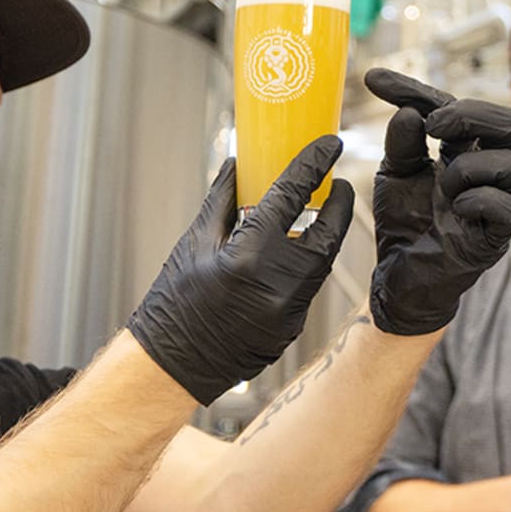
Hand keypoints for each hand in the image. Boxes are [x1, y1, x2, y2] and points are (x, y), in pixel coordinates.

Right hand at [127, 138, 353, 403]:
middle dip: (338, 205)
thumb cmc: (174, 303)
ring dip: (323, 235)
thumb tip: (239, 161)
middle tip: (335, 183)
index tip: (330, 145)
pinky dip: (303, 266)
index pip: (292, 197)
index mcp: (248, 256)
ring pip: (321, 262)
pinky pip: (307, 288)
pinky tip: (292, 255)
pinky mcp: (293, 329)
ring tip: (316, 214)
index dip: (313, 165)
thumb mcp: (194, 243)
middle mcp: (278, 285)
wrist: (172, 366)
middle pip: (327, 233)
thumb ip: (222, 200)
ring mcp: (290, 312)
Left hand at [362, 68, 510, 335]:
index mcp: (462, 149)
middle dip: (472, 115)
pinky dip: (478, 201)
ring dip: (468, 168)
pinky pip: (508, 207)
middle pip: (510, 121)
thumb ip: (402, 141)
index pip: (454, 106)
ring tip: (441, 186)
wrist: (399, 274)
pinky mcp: (498, 236)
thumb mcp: (394, 173)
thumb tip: (409, 111)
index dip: (416, 89)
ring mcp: (496, 201)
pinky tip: (454, 209)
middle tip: (435, 125)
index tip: (373, 81)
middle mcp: (486, 170)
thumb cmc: (403, 222)